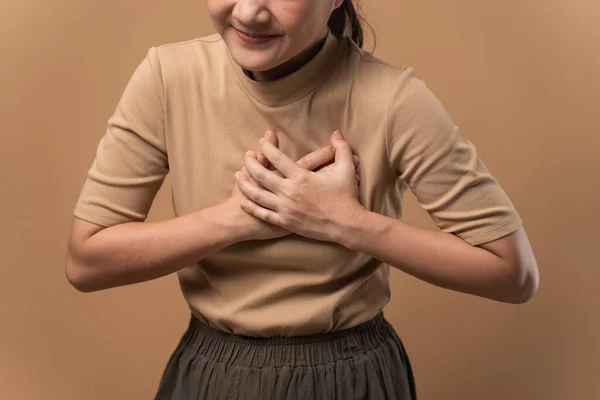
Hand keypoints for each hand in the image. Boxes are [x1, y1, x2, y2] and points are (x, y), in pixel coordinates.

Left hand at [237, 130, 362, 242]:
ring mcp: (285, 208)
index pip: (277, 157)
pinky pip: (263, 214)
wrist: (346, 225)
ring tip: (238, 175)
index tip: (261, 142)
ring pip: (257, 195)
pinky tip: (243, 201)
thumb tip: (336, 132)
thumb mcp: (346, 169)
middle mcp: (289, 191)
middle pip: (261, 174)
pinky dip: (251, 207)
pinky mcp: (285, 222)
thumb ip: (341, 148)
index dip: (266, 147)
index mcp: (301, 176)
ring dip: (245, 184)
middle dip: (250, 162)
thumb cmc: (346, 196)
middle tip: (246, 155)